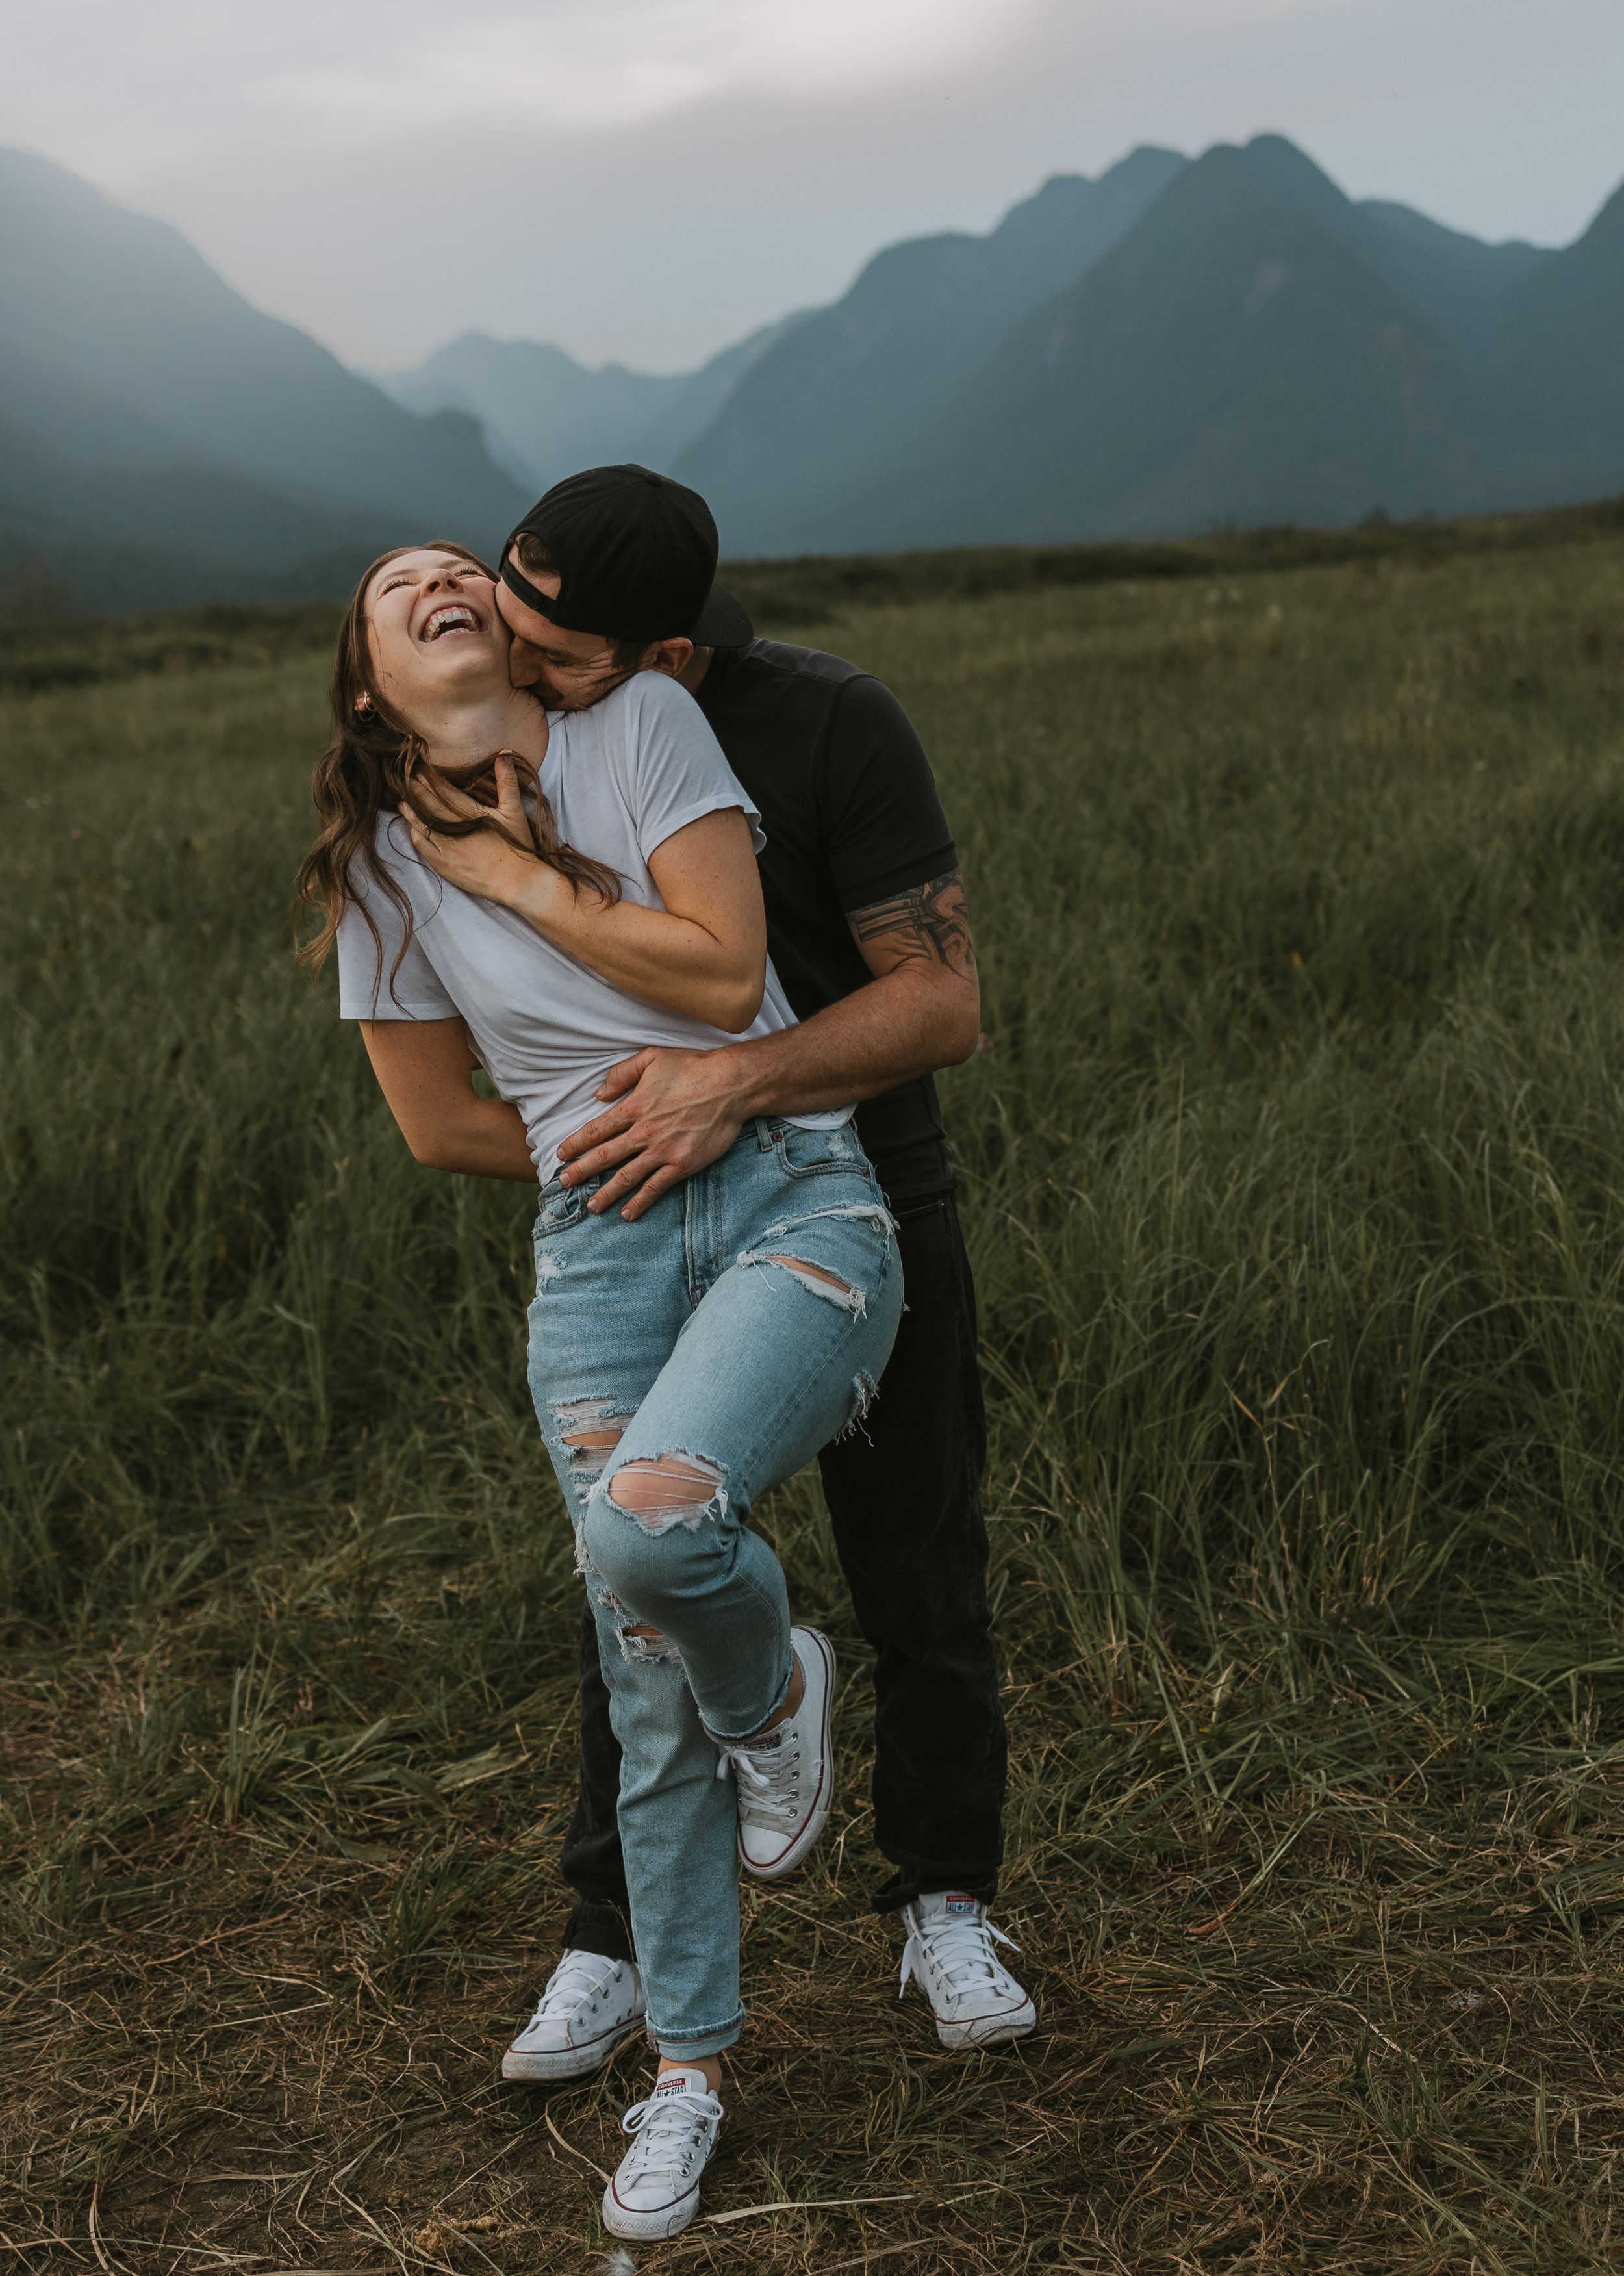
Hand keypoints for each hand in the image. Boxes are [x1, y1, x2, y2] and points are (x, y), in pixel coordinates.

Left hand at [400, 752, 548, 910]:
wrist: (517, 881)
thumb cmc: (518, 845)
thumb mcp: (514, 810)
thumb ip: (507, 780)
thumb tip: (504, 752)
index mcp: (471, 813)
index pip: (444, 791)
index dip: (430, 779)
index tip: (418, 768)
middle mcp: (455, 828)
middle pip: (430, 806)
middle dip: (416, 792)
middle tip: (404, 780)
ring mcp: (447, 848)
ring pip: (423, 825)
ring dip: (411, 813)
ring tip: (402, 802)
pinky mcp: (445, 865)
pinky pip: (424, 848)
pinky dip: (417, 836)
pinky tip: (412, 829)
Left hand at [557, 1046, 753, 1218]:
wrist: (731, 1085)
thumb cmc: (693, 1067)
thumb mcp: (651, 1058)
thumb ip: (621, 1074)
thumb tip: (598, 1094)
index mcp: (633, 1107)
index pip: (595, 1130)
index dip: (575, 1144)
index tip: (560, 1155)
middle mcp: (643, 1132)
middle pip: (604, 1156)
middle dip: (581, 1172)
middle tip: (563, 1184)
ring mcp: (663, 1151)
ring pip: (626, 1177)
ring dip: (606, 1194)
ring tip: (592, 1207)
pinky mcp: (682, 1164)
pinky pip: (656, 1187)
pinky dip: (640, 1202)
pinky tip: (628, 1213)